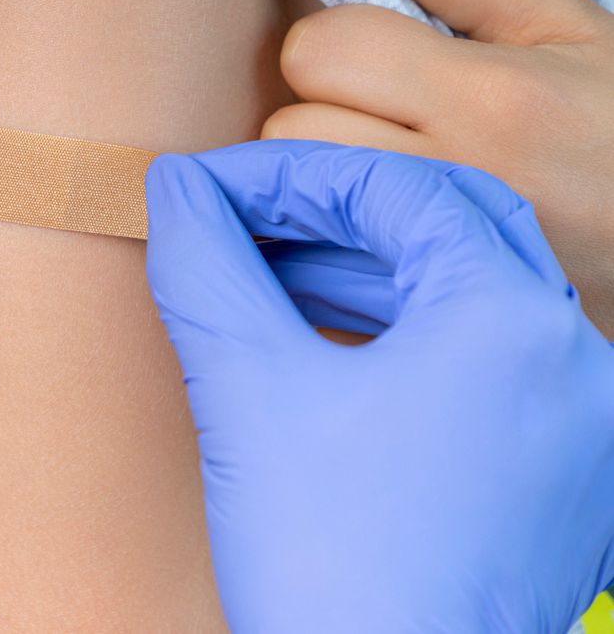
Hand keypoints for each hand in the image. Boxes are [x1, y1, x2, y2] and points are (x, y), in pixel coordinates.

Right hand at [145, 140, 613, 633]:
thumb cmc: (332, 572)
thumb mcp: (247, 394)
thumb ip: (205, 266)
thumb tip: (175, 188)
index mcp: (513, 323)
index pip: (396, 191)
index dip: (288, 177)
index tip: (207, 188)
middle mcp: (575, 360)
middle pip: (447, 225)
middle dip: (331, 211)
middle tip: (241, 215)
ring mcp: (579, 421)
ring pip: (466, 289)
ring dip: (360, 267)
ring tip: (262, 270)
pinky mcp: (560, 470)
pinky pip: (481, 356)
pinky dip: (399, 327)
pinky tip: (320, 333)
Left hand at [262, 0, 613, 335]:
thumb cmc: (613, 127)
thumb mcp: (559, 26)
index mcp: (486, 101)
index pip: (321, 51)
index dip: (334, 43)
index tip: (373, 58)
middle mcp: (443, 185)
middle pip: (288, 128)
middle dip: (317, 109)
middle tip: (374, 117)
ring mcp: (421, 257)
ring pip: (290, 198)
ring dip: (312, 174)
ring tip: (373, 168)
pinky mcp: (404, 306)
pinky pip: (305, 264)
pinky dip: (315, 235)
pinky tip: (362, 222)